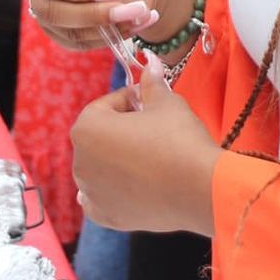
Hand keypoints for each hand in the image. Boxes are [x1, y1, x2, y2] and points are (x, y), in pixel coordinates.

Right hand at [22, 0, 194, 52]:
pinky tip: (127, 23)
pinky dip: (104, 37)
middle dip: (90, 13)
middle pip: (47, 8)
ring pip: (61, 28)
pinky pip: (74, 42)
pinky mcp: (62, 30)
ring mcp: (49, 7)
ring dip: (101, 25)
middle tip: (124, 6)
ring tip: (133, 13)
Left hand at [71, 70, 219, 234]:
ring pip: (99, 169)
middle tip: (150, 129)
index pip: (105, 106)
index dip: (128, 100)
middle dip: (120, 131)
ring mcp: (91, 192)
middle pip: (99, 138)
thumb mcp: (166, 103)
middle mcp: (80, 161)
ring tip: (146, 157)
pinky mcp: (106, 216)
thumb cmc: (179, 139)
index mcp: (87, 128)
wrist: (200, 188)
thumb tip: (150, 64)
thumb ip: (151, 84)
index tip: (147, 102)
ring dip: (115, 161)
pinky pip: (100, 200)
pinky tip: (123, 186)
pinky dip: (109, 192)